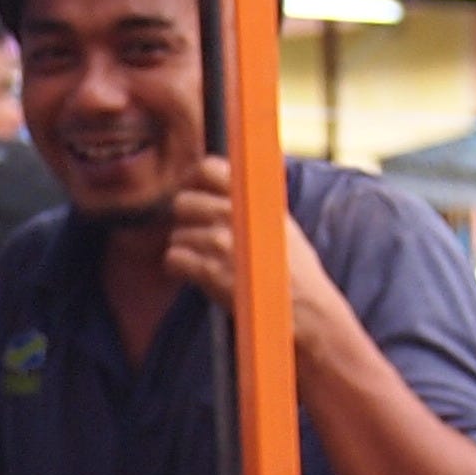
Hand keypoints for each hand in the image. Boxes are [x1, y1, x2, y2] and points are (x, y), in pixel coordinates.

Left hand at [161, 155, 352, 346]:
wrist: (301, 306)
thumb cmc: (294, 268)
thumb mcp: (279, 222)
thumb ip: (251, 202)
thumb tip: (224, 184)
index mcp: (252, 196)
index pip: (208, 168)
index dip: (193, 180)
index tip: (193, 191)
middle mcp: (234, 213)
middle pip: (183, 203)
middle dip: (187, 220)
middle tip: (199, 235)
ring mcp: (220, 241)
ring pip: (178, 234)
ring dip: (187, 249)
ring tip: (207, 261)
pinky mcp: (208, 269)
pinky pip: (173, 258)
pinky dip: (178, 268)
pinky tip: (194, 274)